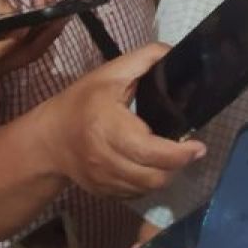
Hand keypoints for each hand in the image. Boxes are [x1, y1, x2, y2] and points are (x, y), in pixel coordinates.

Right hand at [0, 0, 65, 96]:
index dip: (10, 38)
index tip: (21, 19)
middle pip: (26, 52)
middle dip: (42, 29)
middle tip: (50, 2)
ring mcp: (3, 64)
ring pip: (33, 47)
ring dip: (46, 22)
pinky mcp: (6, 55)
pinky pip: (30, 41)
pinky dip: (39, 23)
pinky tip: (39, 0)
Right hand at [37, 42, 206, 197]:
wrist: (50, 137)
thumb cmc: (82, 101)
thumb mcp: (110, 73)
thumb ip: (144, 59)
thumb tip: (175, 52)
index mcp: (108, 126)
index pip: (149, 150)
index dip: (178, 153)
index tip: (198, 146)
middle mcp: (104, 159)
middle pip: (153, 176)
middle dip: (178, 165)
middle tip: (190, 150)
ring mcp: (103, 180)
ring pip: (148, 188)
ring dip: (166, 174)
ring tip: (172, 156)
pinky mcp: (104, 193)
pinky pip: (136, 194)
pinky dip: (149, 183)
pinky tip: (151, 166)